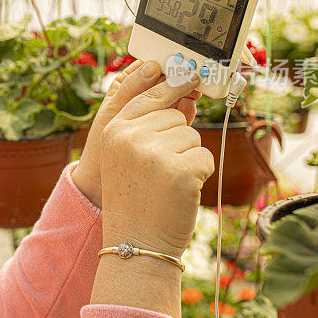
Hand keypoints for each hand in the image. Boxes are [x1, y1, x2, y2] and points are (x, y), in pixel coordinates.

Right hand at [99, 69, 213, 257]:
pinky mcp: (179, 170)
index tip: (188, 73)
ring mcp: (154, 153)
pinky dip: (199, 174)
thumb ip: (143, 125)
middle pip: (174, 116)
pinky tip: (181, 192)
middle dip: (177, 140)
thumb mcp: (125, 156)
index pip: (147, 96)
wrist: (135, 245)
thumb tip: (182, 93)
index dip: (171, 84)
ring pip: (191, 135)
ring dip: (188, 157)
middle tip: (162, 171)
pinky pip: (203, 156)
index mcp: (113, 130)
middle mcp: (130, 137)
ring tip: (168, 183)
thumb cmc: (135, 200)